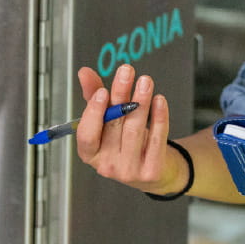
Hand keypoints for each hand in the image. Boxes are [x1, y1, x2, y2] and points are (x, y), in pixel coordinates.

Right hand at [73, 64, 177, 193]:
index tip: (103, 91)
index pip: (86, 134)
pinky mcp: (151, 171)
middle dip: (121, 94)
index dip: (93, 113)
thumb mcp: (106, 120)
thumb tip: (84, 72)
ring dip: (141, 102)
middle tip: (127, 71)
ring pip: (135, 130)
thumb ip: (94, 96)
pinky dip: (159, 117)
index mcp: (90, 153)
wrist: (152, 169)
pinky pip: (156, 140)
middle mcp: (106, 165)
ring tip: (146, 81)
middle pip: (113, 126)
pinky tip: (160, 100)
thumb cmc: (124, 140)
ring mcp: (128, 171)